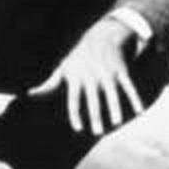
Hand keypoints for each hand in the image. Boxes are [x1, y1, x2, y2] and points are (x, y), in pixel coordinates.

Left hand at [29, 15, 142, 135]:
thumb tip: (29, 94)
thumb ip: (49, 84)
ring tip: (117, 123)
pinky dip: (135, 98)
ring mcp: (107, 73)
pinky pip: (129, 86)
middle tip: (97, 132)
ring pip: (112, 93)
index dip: (75, 114)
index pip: (74, 99)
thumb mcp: (63, 68)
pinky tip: (139, 111)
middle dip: (95, 115)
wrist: (101, 36)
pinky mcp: (121, 70)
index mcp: (76, 78)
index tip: (78, 128)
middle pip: (93, 99)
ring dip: (115, 107)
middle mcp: (91, 76)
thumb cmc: (79, 58)